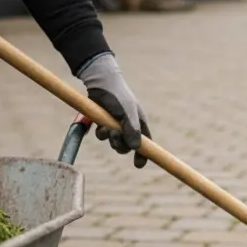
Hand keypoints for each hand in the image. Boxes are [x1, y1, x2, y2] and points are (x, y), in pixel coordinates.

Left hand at [78, 53, 149, 167]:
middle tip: (114, 136)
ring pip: (115, 142)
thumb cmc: (118, 96)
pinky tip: (100, 124)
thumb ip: (131, 130)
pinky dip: (101, 133)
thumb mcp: (127, 113)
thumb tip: (135, 147)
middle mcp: (130, 125)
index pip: (146, 143)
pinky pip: (104, 136)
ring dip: (110, 139)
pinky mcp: (105, 123)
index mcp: (140, 123)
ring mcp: (117, 125)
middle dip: (120, 145)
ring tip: (106, 128)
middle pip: (128, 146)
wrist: (100, 82)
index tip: (138, 165)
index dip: (144, 155)